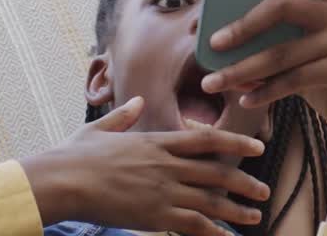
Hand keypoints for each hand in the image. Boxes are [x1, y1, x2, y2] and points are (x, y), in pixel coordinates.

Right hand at [20, 96, 271, 235]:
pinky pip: (192, 225)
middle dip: (244, 183)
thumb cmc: (75, 156)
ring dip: (236, 210)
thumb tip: (136, 103)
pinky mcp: (154, 216)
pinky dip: (213, 232)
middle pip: (217, 172)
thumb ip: (124, 116)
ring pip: (210, 201)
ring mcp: (162, 191)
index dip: (236, 142)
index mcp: (157, 142)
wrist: (62, 180)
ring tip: (255, 216)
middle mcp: (167, 165)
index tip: (257, 146)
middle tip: (264, 191)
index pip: (208, 140)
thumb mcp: (101, 128)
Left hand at [201, 0, 326, 147]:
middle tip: (215, 42)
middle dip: (244, 25)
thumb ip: (281, 41)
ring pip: (281, 51)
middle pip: (285, 4)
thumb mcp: (311, 52)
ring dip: (241, 69)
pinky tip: (246, 100)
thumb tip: (223, 43)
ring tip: (213, 82)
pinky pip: (294, 78)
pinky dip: (264, 91)